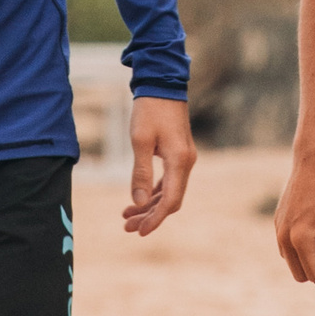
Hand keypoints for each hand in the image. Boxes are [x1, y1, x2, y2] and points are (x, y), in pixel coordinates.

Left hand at [125, 97, 196, 235]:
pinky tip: (139, 198)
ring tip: (127, 216)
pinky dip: (154, 192)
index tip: (139, 232)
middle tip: (127, 227)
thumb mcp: (140, 141)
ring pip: (170, 191)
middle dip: (150, 216)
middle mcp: (186, 162)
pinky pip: (169, 180)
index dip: (155, 219)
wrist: (162, 83)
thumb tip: (138, 202)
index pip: (170, 201)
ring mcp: (184, 158)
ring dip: (150, 205)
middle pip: (171, 200)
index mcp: (179, 161)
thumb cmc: (149, 110)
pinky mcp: (179, 153)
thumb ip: (140, 173)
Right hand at [274, 150, 314, 291]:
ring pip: (291, 262)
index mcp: (300, 238)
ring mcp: (278, 229)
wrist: (314, 162)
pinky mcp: (278, 222)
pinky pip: (287, 248)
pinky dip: (300, 249)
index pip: (314, 274)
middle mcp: (283, 237)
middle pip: (300, 275)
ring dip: (308, 261)